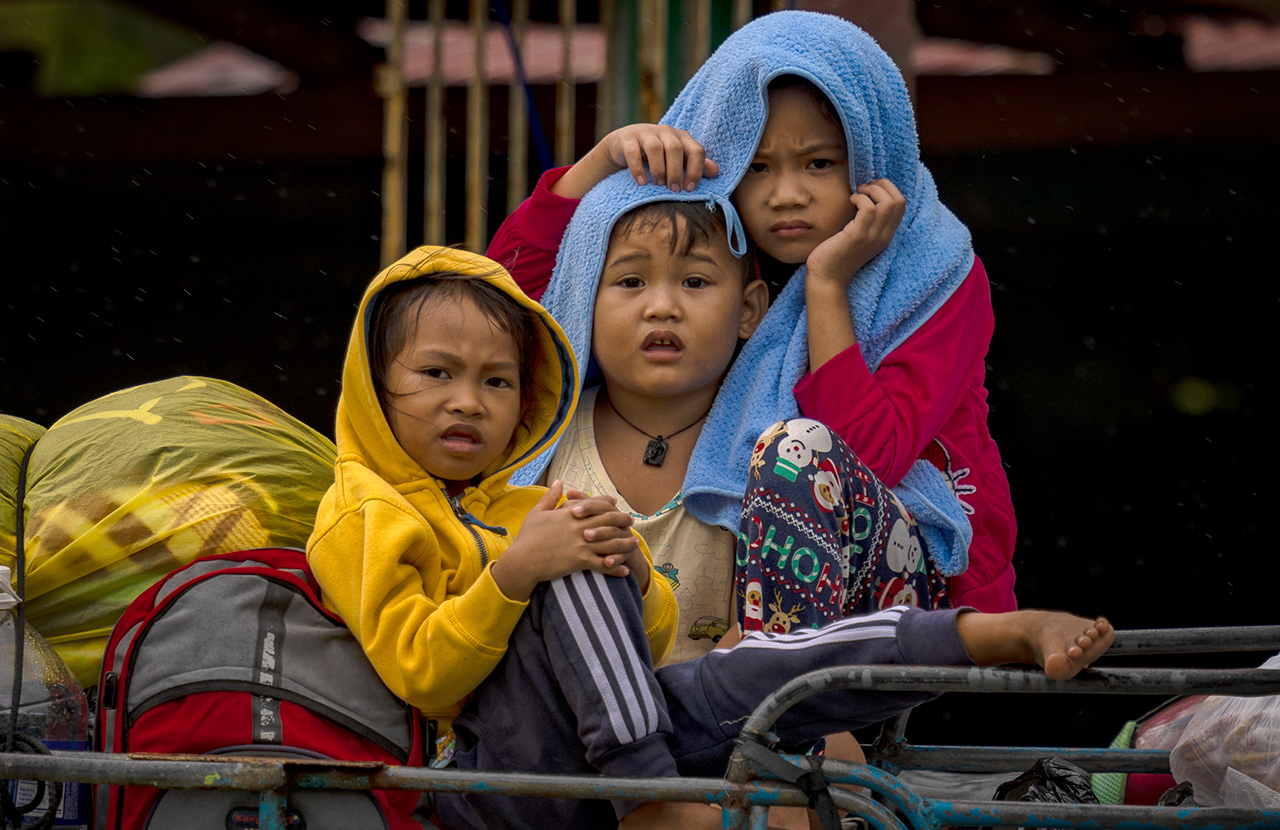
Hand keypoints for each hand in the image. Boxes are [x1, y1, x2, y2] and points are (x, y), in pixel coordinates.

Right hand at [492, 481, 641, 599]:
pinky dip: (616, 568)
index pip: (594, 504)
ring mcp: (581, 544)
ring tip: (635, 545)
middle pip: (609, 521)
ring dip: (625, 544)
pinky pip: (604, 564)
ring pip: (611, 543)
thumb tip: (559, 482)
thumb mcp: (537, 512)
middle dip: (622, 521)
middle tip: (632, 522)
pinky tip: (625, 571)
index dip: (607, 503)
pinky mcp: (580, 560)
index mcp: (570, 514)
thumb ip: (550, 497)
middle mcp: (579, 527)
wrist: (522, 561)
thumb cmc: (527, 537)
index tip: (616, 503)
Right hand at [551, 124, 718, 198]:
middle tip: (674, 189)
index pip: (696, 150)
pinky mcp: (628, 139)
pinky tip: (641, 182)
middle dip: (676, 171)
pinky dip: (637, 168)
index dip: (696, 170)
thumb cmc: (657, 155)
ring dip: (659, 169)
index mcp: (682, 137)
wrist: (624, 144)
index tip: (690, 189)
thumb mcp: (677, 159)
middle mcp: (665, 132)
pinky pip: (633, 151)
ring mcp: (645, 133)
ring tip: (659, 184)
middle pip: (675, 148)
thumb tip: (717, 172)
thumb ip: (695, 165)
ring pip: (655, 148)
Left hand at [805, 178, 905, 292]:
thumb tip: (864, 196)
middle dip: (882, 186)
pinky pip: (868, 209)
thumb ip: (867, 222)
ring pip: (887, 203)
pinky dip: (860, 198)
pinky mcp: (858, 236)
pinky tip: (850, 201)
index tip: (870, 189)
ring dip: (871, 191)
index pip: (901, 206)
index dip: (888, 190)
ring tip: (857, 194)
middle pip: (899, 201)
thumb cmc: (837, 255)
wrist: (827, 279)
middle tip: (863, 188)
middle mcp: (883, 236)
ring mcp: (872, 237)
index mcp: (886, 236)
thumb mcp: (859, 237)